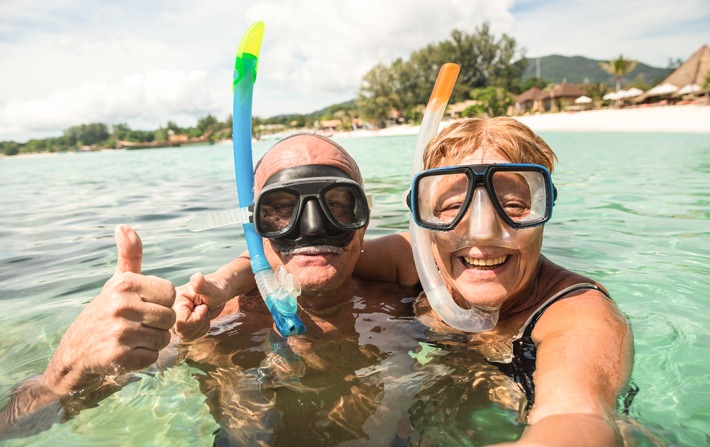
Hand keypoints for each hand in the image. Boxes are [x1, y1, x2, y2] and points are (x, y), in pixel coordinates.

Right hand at [42, 225, 175, 394]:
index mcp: (125, 284)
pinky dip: (144, 358)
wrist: (75, 353)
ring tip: (132, 339)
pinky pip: (152, 357)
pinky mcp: (119, 356)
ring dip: (152, 343)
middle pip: (169, 318)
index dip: (161, 303)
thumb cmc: (105, 312)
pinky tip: (126, 353)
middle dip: (158, 325)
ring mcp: (119, 331)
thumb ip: (129, 256)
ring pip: (164, 339)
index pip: (170, 293)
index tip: (143, 306)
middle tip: (137, 326)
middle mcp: (121, 305)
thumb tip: (123, 226)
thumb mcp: (117, 282)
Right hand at [173, 272, 231, 340]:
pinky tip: (201, 317)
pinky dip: (201, 329)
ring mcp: (173, 320)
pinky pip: (190, 337)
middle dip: (200, 322)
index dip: (198, 317)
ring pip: (187, 336)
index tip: (201, 305)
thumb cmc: (216, 289)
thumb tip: (197, 277)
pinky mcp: (179, 327)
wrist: (218, 292)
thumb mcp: (211, 288)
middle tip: (203, 308)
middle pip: (184, 331)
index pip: (182, 323)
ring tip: (202, 311)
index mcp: (173, 300)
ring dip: (201, 326)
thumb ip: (202, 285)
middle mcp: (170, 311)